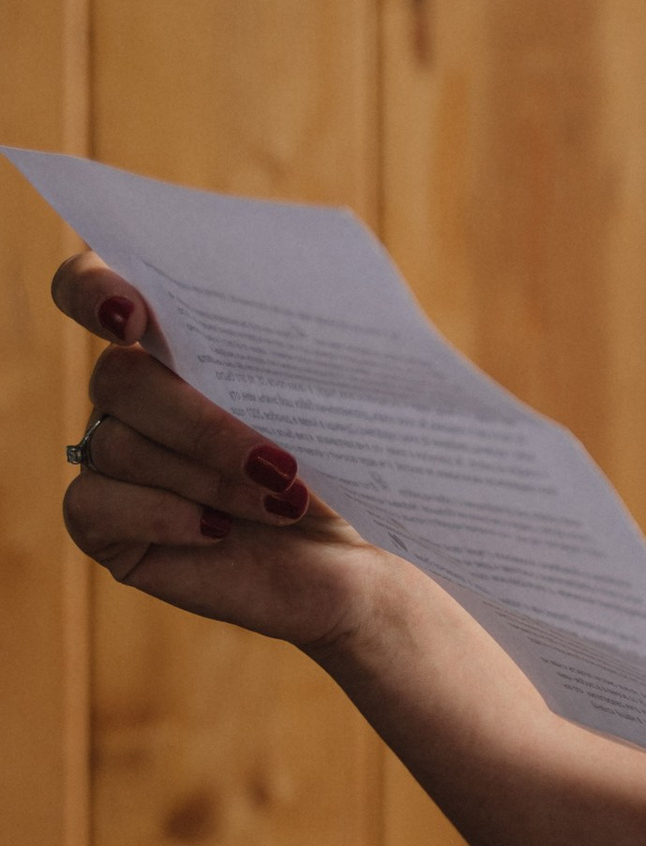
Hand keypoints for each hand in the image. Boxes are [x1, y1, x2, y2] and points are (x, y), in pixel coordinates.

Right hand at [52, 247, 382, 651]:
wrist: (354, 560)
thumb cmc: (344, 467)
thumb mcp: (333, 400)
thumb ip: (296, 346)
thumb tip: (303, 301)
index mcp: (177, 339)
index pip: (92, 285)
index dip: (93, 287)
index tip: (132, 316)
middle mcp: (131, 394)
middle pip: (117, 378)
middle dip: (202, 425)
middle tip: (279, 464)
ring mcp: (110, 458)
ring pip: (118, 447)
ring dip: (207, 479)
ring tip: (281, 505)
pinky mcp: (102, 524)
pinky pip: (90, 505)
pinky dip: (162, 516)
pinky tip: (218, 530)